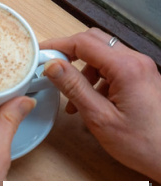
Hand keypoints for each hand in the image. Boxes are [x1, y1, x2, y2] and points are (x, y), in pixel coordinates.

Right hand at [41, 28, 160, 181]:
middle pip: (94, 41)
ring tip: (73, 94)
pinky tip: (91, 100)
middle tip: (51, 68)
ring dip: (83, 67)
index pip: (83, 42)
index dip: (57, 45)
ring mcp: (143, 69)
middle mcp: (137, 62)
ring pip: (104, 54)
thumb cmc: (144, 144)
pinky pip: (115, 67)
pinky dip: (97, 77)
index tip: (39, 53)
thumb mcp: (100, 117)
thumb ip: (74, 88)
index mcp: (126, 68)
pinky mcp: (144, 78)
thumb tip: (52, 65)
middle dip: (69, 52)